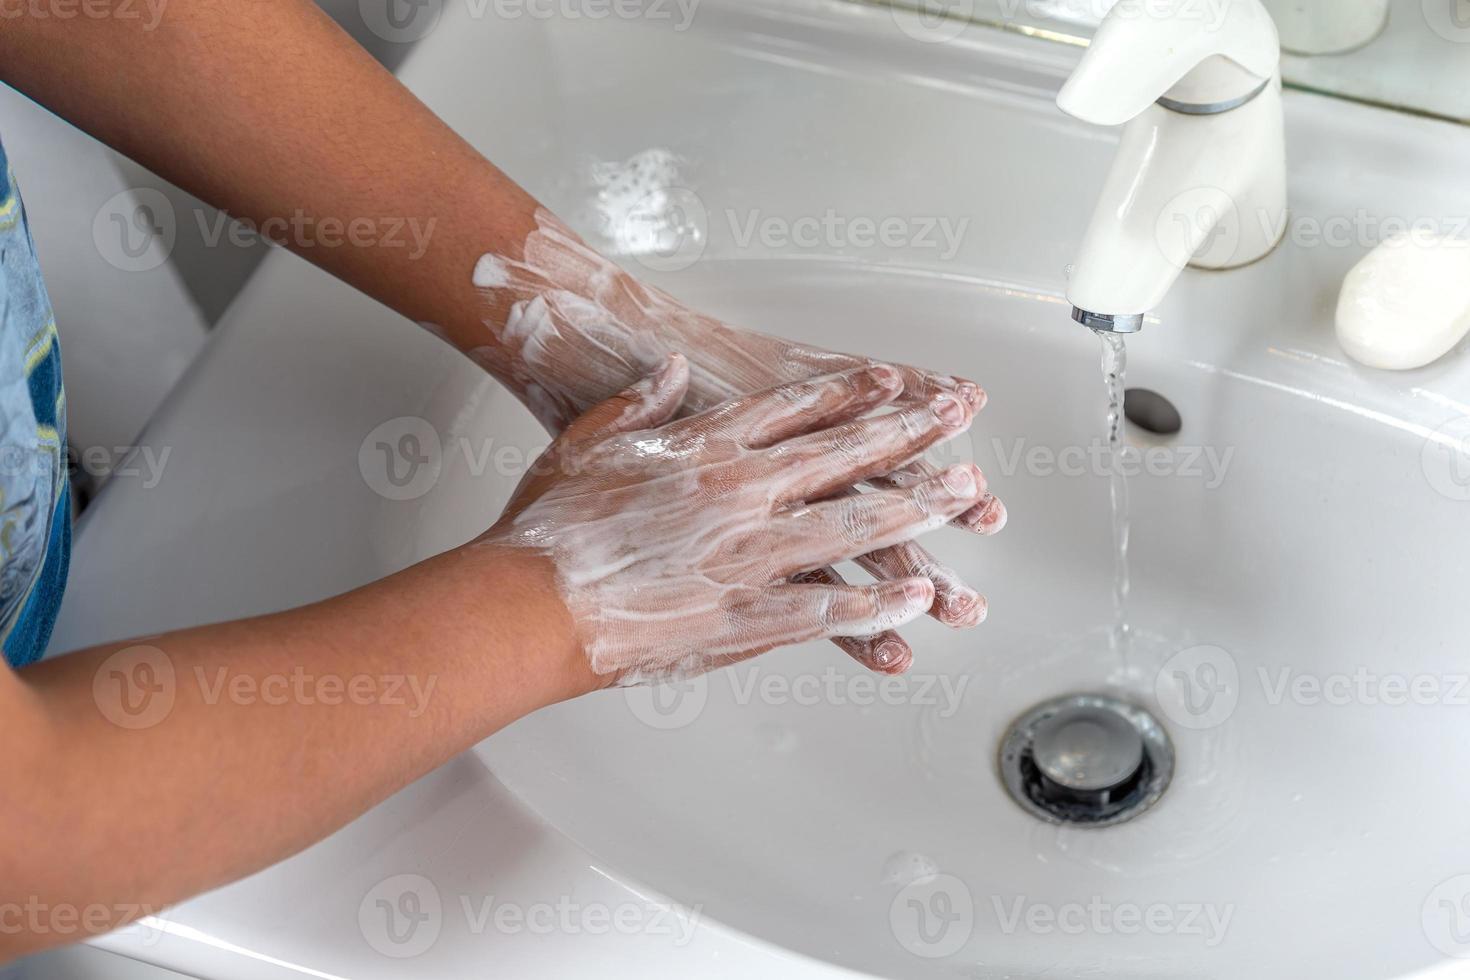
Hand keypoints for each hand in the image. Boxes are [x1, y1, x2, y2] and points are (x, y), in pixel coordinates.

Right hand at [468, 209, 1003, 670]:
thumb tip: (673, 370)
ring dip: (919, 510)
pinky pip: (829, 606)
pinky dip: (877, 602)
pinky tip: (917, 598)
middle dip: (913, 438)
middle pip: (846, 454)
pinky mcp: (746, 614)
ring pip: (856, 523)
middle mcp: (741, 488)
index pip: (796, 408)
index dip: (852, 394)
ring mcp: (751, 551)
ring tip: (970, 503)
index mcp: (705, 443)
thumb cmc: (549, 526)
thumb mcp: (587, 441)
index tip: (895, 384)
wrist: (529, 602)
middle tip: (964, 427)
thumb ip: (641, 402)